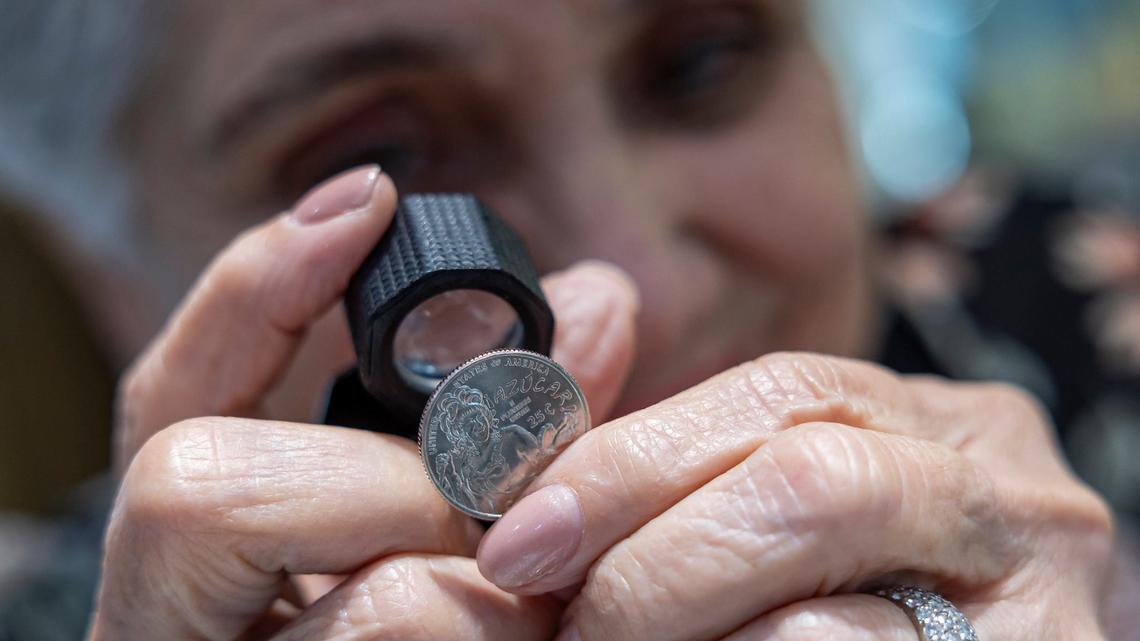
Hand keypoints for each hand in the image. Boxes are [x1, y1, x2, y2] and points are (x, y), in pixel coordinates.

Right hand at [89, 166, 639, 639]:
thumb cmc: (475, 629)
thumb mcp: (464, 522)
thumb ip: (514, 422)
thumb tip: (596, 298)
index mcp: (202, 569)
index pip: (171, 404)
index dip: (253, 293)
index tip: (364, 201)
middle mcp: (181, 634)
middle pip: (209, 489)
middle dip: (400, 490)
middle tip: (511, 531)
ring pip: (363, 611)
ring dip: (482, 601)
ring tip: (548, 618)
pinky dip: (505, 636)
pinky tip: (550, 630)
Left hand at [477, 352, 1113, 639]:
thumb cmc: (831, 606)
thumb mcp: (762, 507)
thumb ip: (675, 450)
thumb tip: (580, 340)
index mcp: (932, 423)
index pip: (779, 392)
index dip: (632, 461)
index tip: (523, 536)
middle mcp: (1005, 488)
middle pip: (807, 483)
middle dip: (652, 565)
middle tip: (573, 625)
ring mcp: (1042, 597)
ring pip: (827, 620)